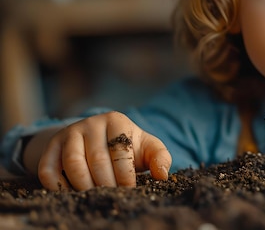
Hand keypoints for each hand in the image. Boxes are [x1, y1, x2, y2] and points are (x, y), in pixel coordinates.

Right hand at [37, 112, 171, 190]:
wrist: (100, 138)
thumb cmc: (129, 147)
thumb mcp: (148, 147)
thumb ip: (160, 158)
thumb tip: (162, 175)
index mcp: (116, 120)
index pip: (120, 150)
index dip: (125, 174)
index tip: (129, 190)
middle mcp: (90, 123)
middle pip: (96, 158)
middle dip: (106, 183)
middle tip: (113, 197)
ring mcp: (69, 133)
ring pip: (72, 162)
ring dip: (83, 185)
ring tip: (95, 197)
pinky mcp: (52, 146)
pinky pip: (48, 168)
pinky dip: (56, 185)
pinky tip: (71, 194)